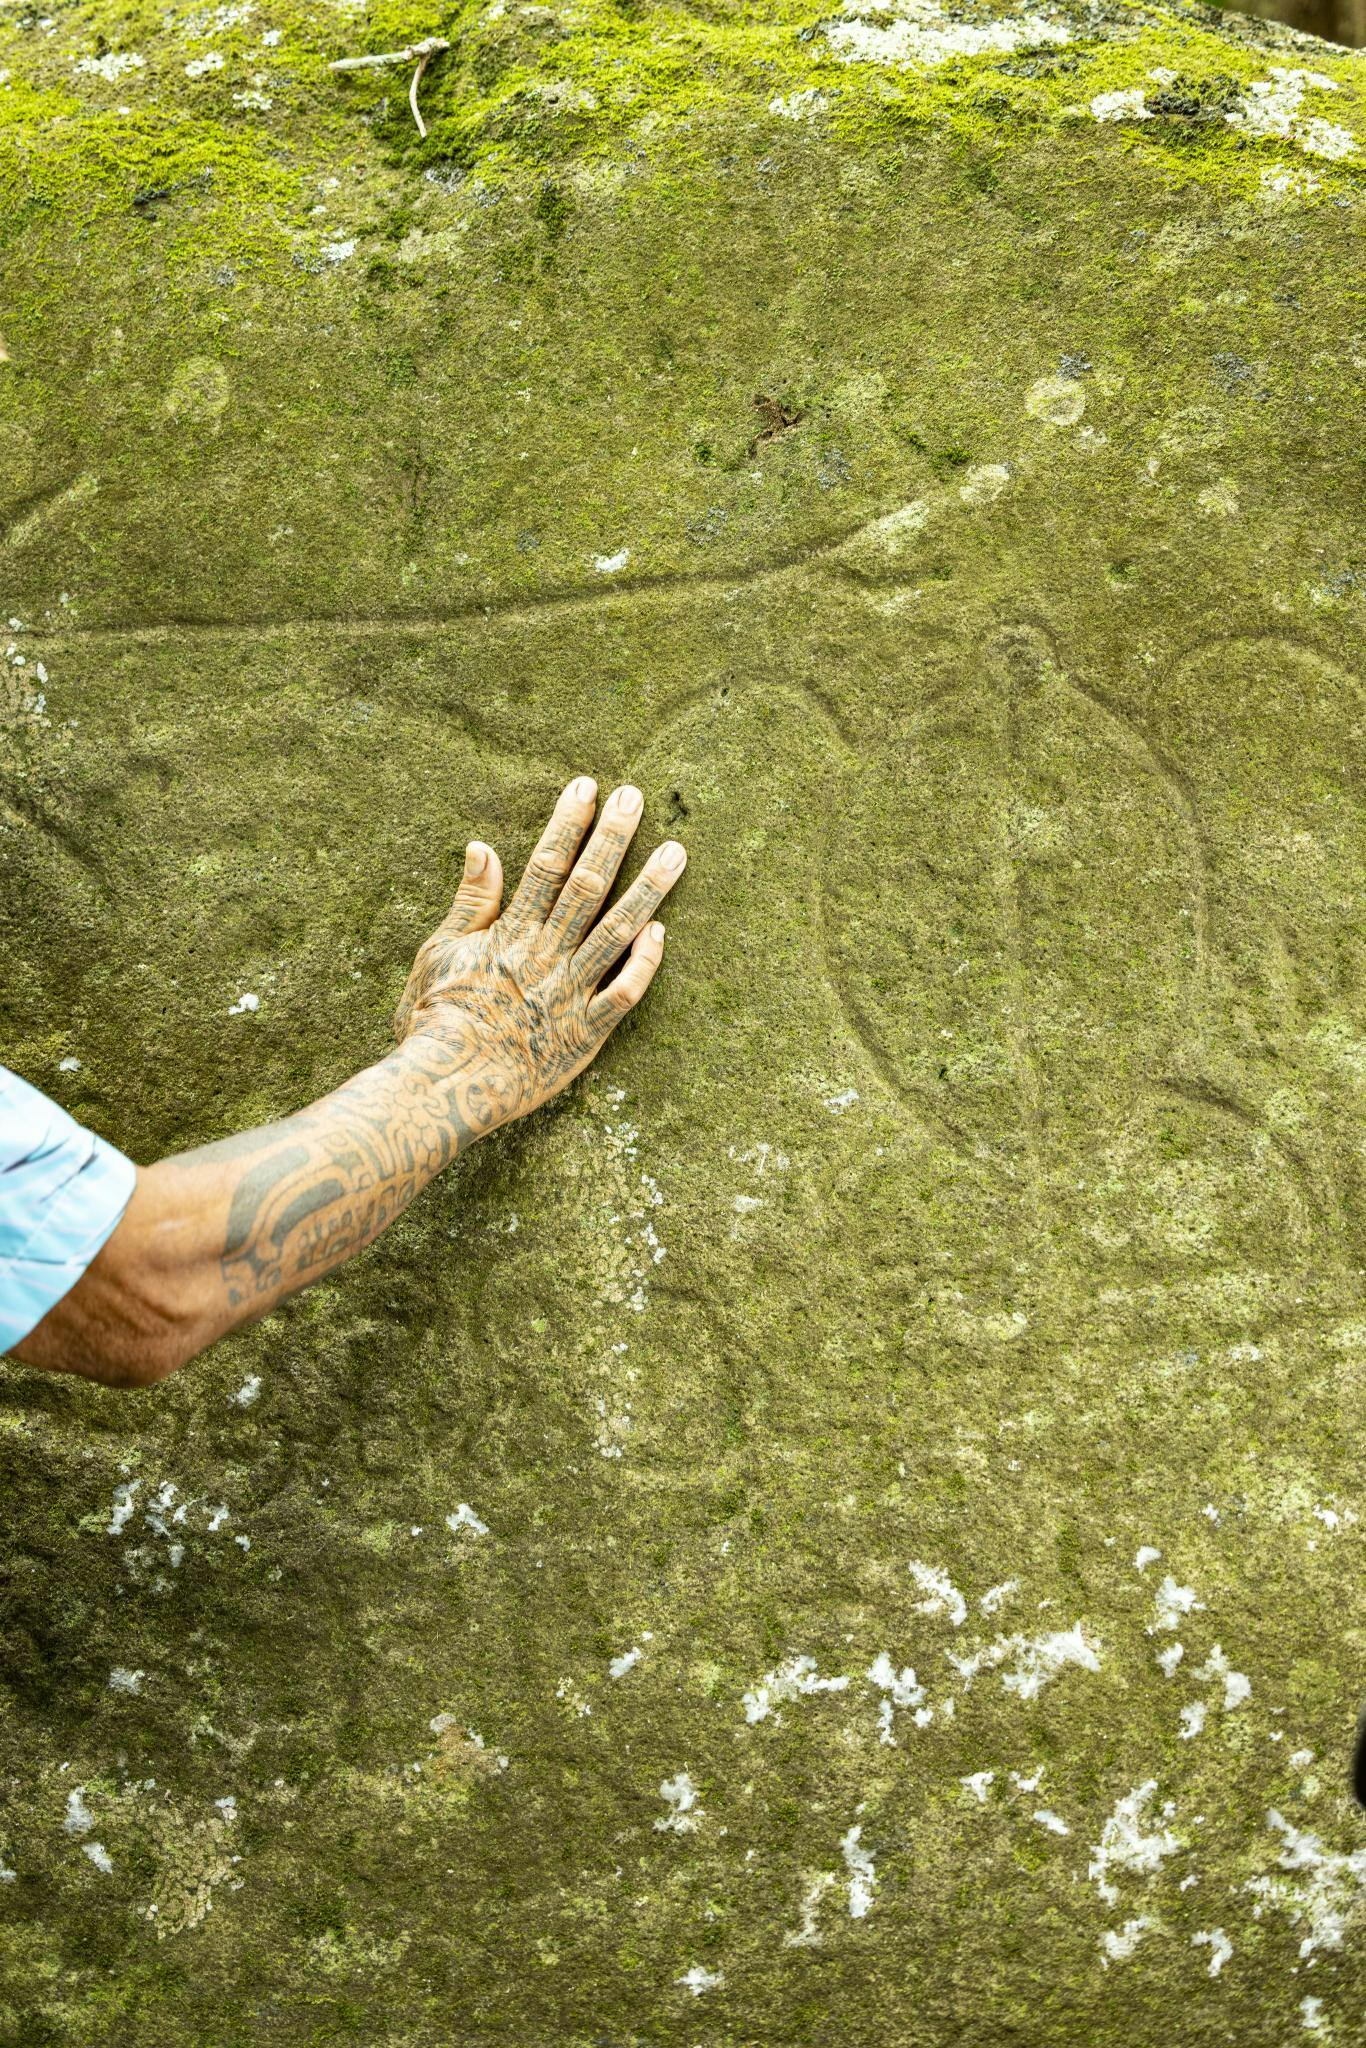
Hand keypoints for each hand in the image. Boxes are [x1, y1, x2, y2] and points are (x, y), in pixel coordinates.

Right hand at [393, 777, 686, 1148]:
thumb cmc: (435, 1019)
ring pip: (617, 931)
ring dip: (648, 889)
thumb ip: (470, 903)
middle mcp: (547, 954)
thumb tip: (482, 847)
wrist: (448, 1085)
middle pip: (586, 885)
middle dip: (613, 838)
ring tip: (676, 852)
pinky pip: (624, 995)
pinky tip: (663, 931)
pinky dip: (644, 963)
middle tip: (636, 796)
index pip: (546, 865)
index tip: (587, 786)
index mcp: (511, 932)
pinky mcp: (587, 1033)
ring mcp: (571, 992)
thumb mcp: (438, 953)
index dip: (568, 823)